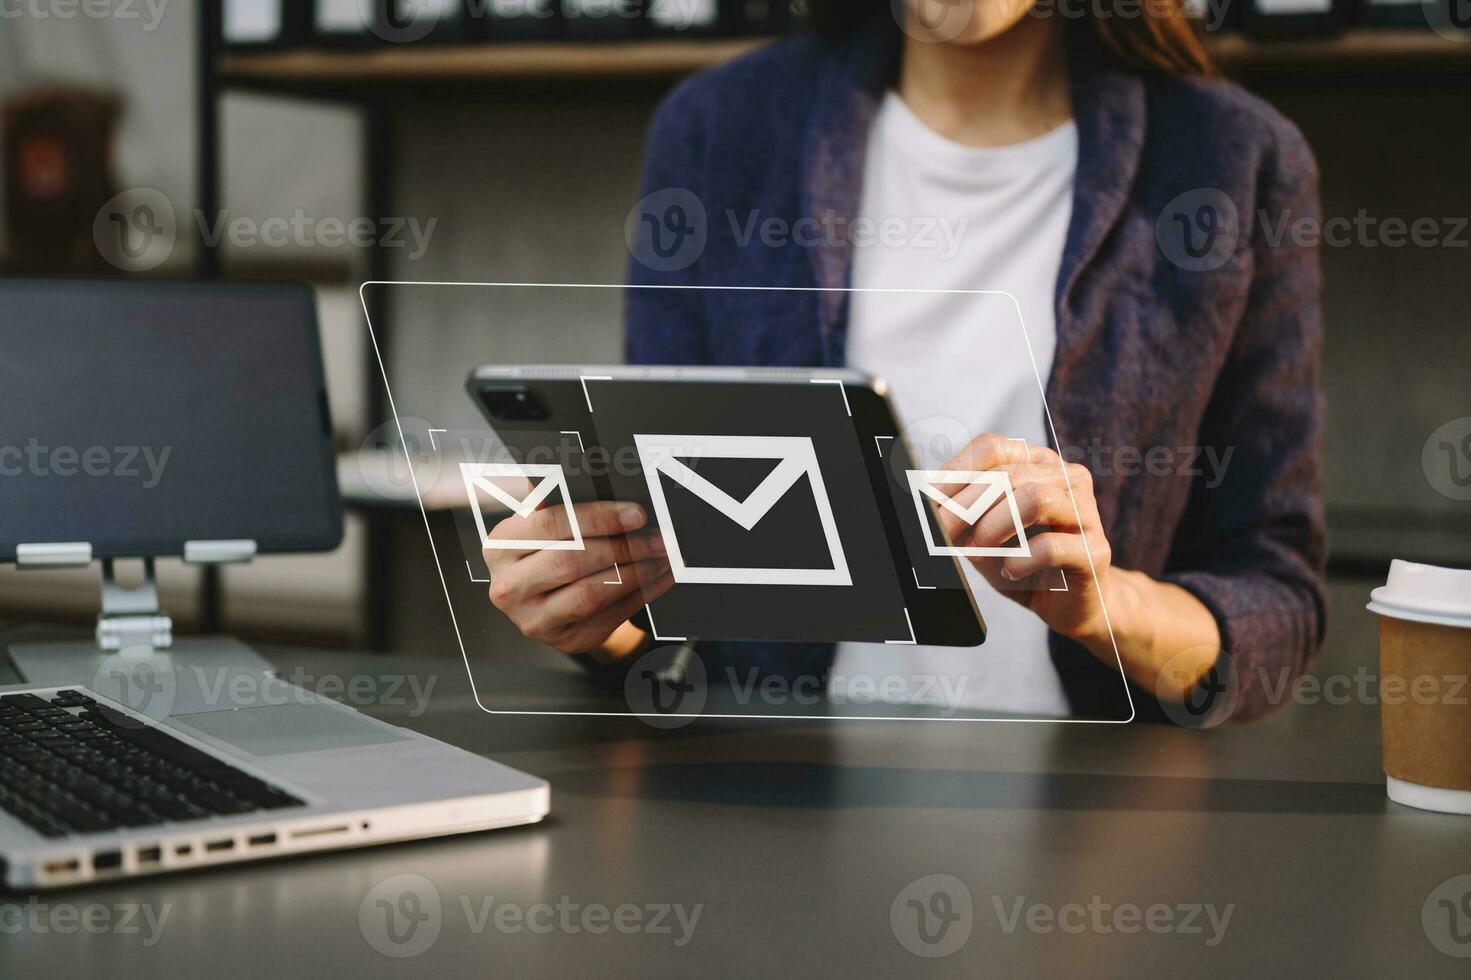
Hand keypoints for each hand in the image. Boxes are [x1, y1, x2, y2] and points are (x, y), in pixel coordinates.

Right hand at [484, 500, 671, 655]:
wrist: (543, 597)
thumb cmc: (546, 551)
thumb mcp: (542, 526)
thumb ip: (562, 506)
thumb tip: (601, 484)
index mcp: (501, 546)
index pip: (552, 525)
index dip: (599, 518)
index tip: (636, 514)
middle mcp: (510, 587)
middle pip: (572, 562)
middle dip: (624, 548)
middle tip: (658, 538)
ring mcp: (535, 619)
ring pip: (592, 594)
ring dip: (636, 574)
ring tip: (661, 557)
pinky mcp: (563, 640)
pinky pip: (608, 617)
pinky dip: (640, 596)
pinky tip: (657, 578)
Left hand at [932, 434, 1114, 654]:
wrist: (1070, 603)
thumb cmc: (1025, 561)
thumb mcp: (983, 531)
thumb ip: (962, 513)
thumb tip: (926, 502)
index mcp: (1039, 463)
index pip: (992, 447)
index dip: (955, 474)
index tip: (930, 503)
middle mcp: (1068, 478)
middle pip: (1007, 474)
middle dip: (966, 508)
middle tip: (946, 536)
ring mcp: (1087, 512)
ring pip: (1033, 499)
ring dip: (993, 529)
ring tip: (980, 552)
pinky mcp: (1095, 550)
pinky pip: (1049, 546)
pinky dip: (1019, 561)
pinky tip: (1011, 572)